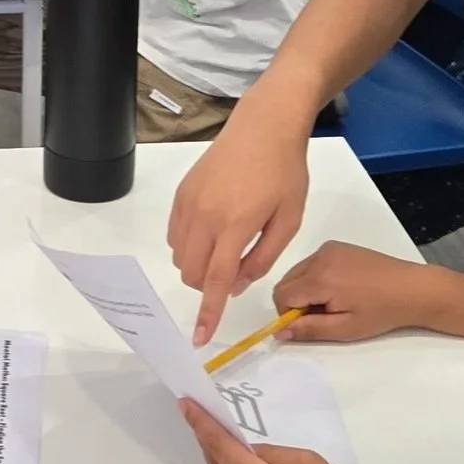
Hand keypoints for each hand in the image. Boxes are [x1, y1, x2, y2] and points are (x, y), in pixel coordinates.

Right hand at [168, 92, 310, 343]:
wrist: (264, 126)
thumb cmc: (285, 172)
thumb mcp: (289, 219)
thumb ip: (263, 257)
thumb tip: (237, 284)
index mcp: (236, 224)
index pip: (217, 280)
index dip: (208, 312)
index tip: (200, 337)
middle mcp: (204, 215)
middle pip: (193, 273)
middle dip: (210, 286)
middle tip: (236, 269)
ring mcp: (188, 203)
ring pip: (180, 257)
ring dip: (199, 267)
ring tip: (226, 248)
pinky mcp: (181, 193)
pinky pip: (174, 235)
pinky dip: (189, 246)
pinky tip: (213, 232)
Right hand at [273, 240, 450, 342]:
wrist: (411, 288)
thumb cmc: (381, 312)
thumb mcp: (344, 328)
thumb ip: (309, 329)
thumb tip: (278, 332)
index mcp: (319, 278)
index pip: (281, 295)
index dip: (289, 314)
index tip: (311, 323)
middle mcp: (319, 257)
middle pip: (286, 282)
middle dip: (296, 301)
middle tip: (325, 314)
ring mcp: (328, 248)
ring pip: (297, 273)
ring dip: (305, 290)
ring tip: (335, 301)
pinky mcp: (336, 246)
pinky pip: (311, 263)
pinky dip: (315, 277)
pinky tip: (341, 287)